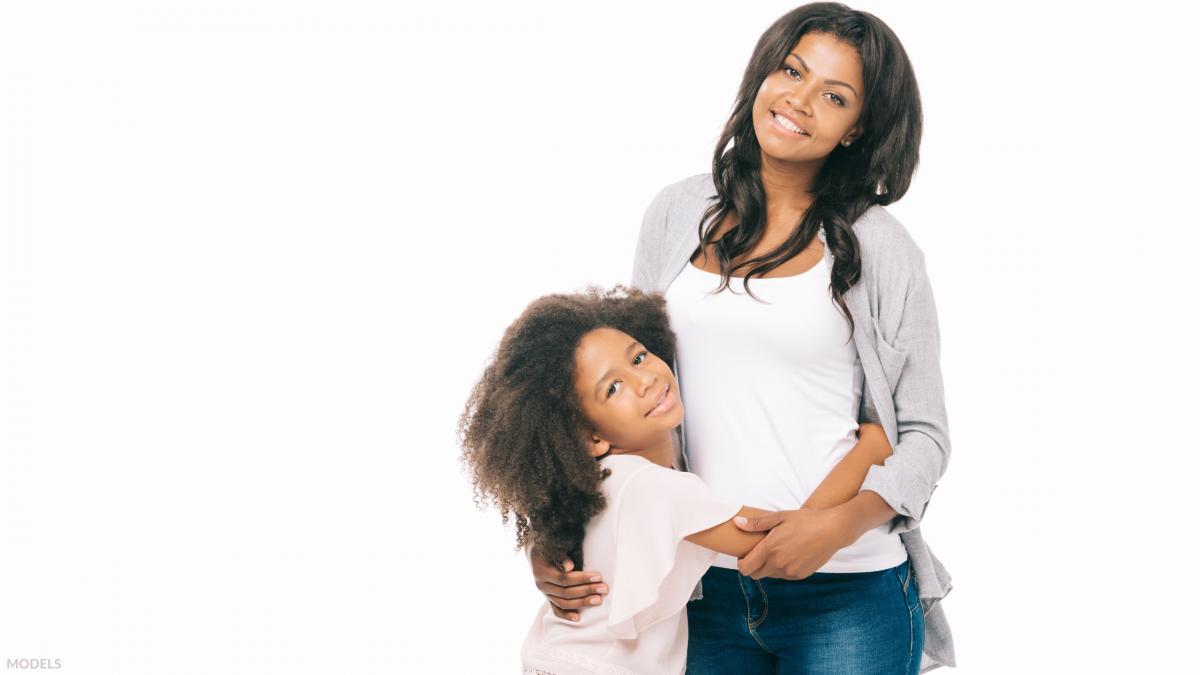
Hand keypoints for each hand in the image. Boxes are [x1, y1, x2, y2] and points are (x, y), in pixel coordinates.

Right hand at [531, 553, 607, 621]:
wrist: (537, 553)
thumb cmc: (548, 547)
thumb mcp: (551, 547)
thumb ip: (560, 556)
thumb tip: (570, 566)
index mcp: (541, 571)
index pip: (564, 579)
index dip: (581, 579)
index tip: (598, 577)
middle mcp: (541, 585)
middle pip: (566, 592)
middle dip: (587, 590)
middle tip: (604, 588)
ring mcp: (545, 593)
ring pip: (563, 603)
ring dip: (582, 602)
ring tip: (598, 600)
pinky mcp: (549, 598)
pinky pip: (556, 610)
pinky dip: (566, 615)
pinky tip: (578, 618)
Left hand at [734, 509, 849, 579]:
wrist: (832, 530)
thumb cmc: (806, 520)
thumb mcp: (780, 516)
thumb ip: (756, 523)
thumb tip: (737, 522)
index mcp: (770, 549)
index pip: (746, 568)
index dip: (741, 563)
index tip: (743, 555)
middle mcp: (779, 564)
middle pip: (756, 574)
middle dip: (753, 566)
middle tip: (758, 553)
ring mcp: (790, 572)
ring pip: (770, 575)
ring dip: (768, 567)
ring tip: (776, 551)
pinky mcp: (800, 575)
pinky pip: (784, 576)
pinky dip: (782, 568)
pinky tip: (788, 555)